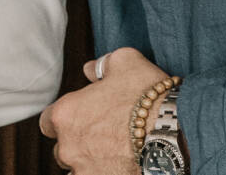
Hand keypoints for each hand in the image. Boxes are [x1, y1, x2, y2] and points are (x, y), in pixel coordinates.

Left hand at [40, 47, 169, 173]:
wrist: (176, 132)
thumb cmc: (148, 96)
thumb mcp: (126, 62)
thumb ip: (102, 65)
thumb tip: (89, 70)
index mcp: (65, 114)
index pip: (49, 121)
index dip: (66, 118)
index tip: (83, 117)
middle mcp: (68, 147)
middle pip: (63, 149)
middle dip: (79, 143)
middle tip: (104, 135)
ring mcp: (84, 171)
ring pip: (78, 170)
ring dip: (90, 162)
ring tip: (115, 154)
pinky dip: (105, 172)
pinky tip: (121, 166)